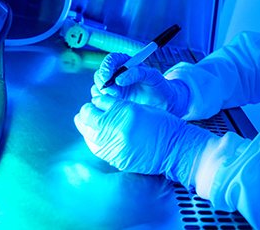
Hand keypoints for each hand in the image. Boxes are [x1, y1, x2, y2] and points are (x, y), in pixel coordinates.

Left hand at [74, 95, 212, 186]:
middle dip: (85, 113)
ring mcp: (115, 145)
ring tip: (84, 122)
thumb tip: (99, 106)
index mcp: (125, 111)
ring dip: (85, 126)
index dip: (94, 101)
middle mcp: (118, 128)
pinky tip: (94, 136)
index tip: (95, 102)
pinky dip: (92, 140)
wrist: (175, 148)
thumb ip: (119, 107)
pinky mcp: (116, 158)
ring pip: (88, 133)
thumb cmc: (162, 126)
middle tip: (85, 111)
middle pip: (88, 117)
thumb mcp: (140, 109)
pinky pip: (96, 148)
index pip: (99, 102)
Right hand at [92, 53, 189, 115]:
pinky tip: (116, 106)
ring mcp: (114, 88)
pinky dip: (104, 103)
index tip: (107, 77)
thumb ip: (139, 73)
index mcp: (128, 64)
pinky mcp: (113, 101)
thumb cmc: (160, 87)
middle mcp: (118, 75)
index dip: (106, 66)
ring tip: (119, 100)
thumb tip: (120, 78)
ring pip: (98, 88)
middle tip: (114, 93)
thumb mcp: (154, 76)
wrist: (165, 103)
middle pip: (101, 74)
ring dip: (104, 94)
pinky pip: (100, 100)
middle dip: (104, 83)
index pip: (111, 60)